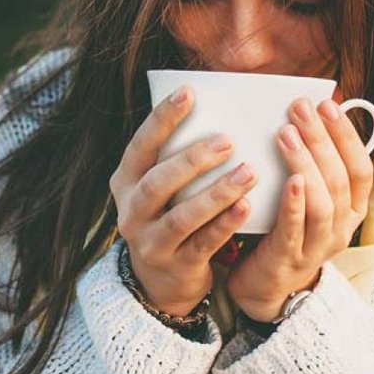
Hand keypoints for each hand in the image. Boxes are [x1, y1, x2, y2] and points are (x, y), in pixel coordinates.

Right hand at [110, 86, 260, 315]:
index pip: (140, 146)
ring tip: (248, 171)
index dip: (162, 119)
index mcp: (125, 183)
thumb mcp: (159, 188)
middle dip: (192, 159)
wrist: (160, 281)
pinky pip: (202, 243)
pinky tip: (247, 206)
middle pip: (157, 183)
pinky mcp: (176, 266)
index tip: (189, 92)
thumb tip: (215, 107)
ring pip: (182, 216)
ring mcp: (151, 243)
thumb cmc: (168, 216)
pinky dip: (225, 224)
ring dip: (216, 193)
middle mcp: (131, 212)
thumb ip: (174, 157)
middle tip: (227, 140)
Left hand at [227, 96, 373, 322]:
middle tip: (300, 108)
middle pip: (340, 179)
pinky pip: (296, 228)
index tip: (329, 104)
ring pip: (323, 202)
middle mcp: (342, 228)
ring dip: (306, 163)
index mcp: (352, 210)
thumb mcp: (306, 197)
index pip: (361, 169)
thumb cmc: (283, 229)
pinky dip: (295, 203)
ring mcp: (318, 246)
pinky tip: (290, 180)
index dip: (347, 136)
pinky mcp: (290, 259)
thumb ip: (311, 164)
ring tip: (286, 133)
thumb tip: (305, 113)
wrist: (264, 285)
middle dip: (322, 139)